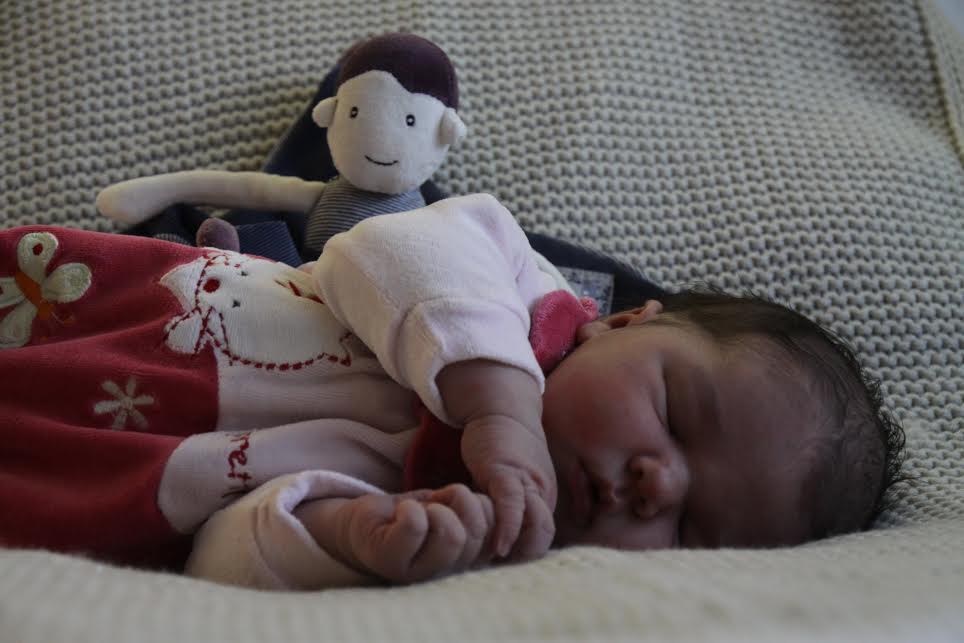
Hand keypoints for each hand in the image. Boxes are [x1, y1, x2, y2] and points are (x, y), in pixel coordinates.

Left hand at [297, 484, 494, 583]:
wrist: (363, 521)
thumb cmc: (412, 514)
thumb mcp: (452, 508)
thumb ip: (478, 513)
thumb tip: (504, 506)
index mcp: (465, 562)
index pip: (498, 538)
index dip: (487, 508)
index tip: (463, 502)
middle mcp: (443, 575)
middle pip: (475, 534)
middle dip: (461, 501)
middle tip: (439, 503)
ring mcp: (415, 572)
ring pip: (451, 535)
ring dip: (436, 507)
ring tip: (421, 509)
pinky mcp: (388, 559)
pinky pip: (415, 526)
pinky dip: (411, 509)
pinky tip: (401, 512)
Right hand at [460, 414, 556, 560]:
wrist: (500, 406)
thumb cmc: (501, 445)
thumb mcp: (508, 479)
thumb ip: (507, 504)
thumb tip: (490, 534)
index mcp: (542, 498)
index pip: (542, 538)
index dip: (523, 554)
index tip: (498, 564)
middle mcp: (540, 493)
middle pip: (544, 536)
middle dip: (523, 556)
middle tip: (494, 566)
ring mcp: (526, 481)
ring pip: (535, 523)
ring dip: (516, 546)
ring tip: (493, 560)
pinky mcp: (505, 470)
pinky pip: (512, 504)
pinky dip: (507, 526)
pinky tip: (497, 546)